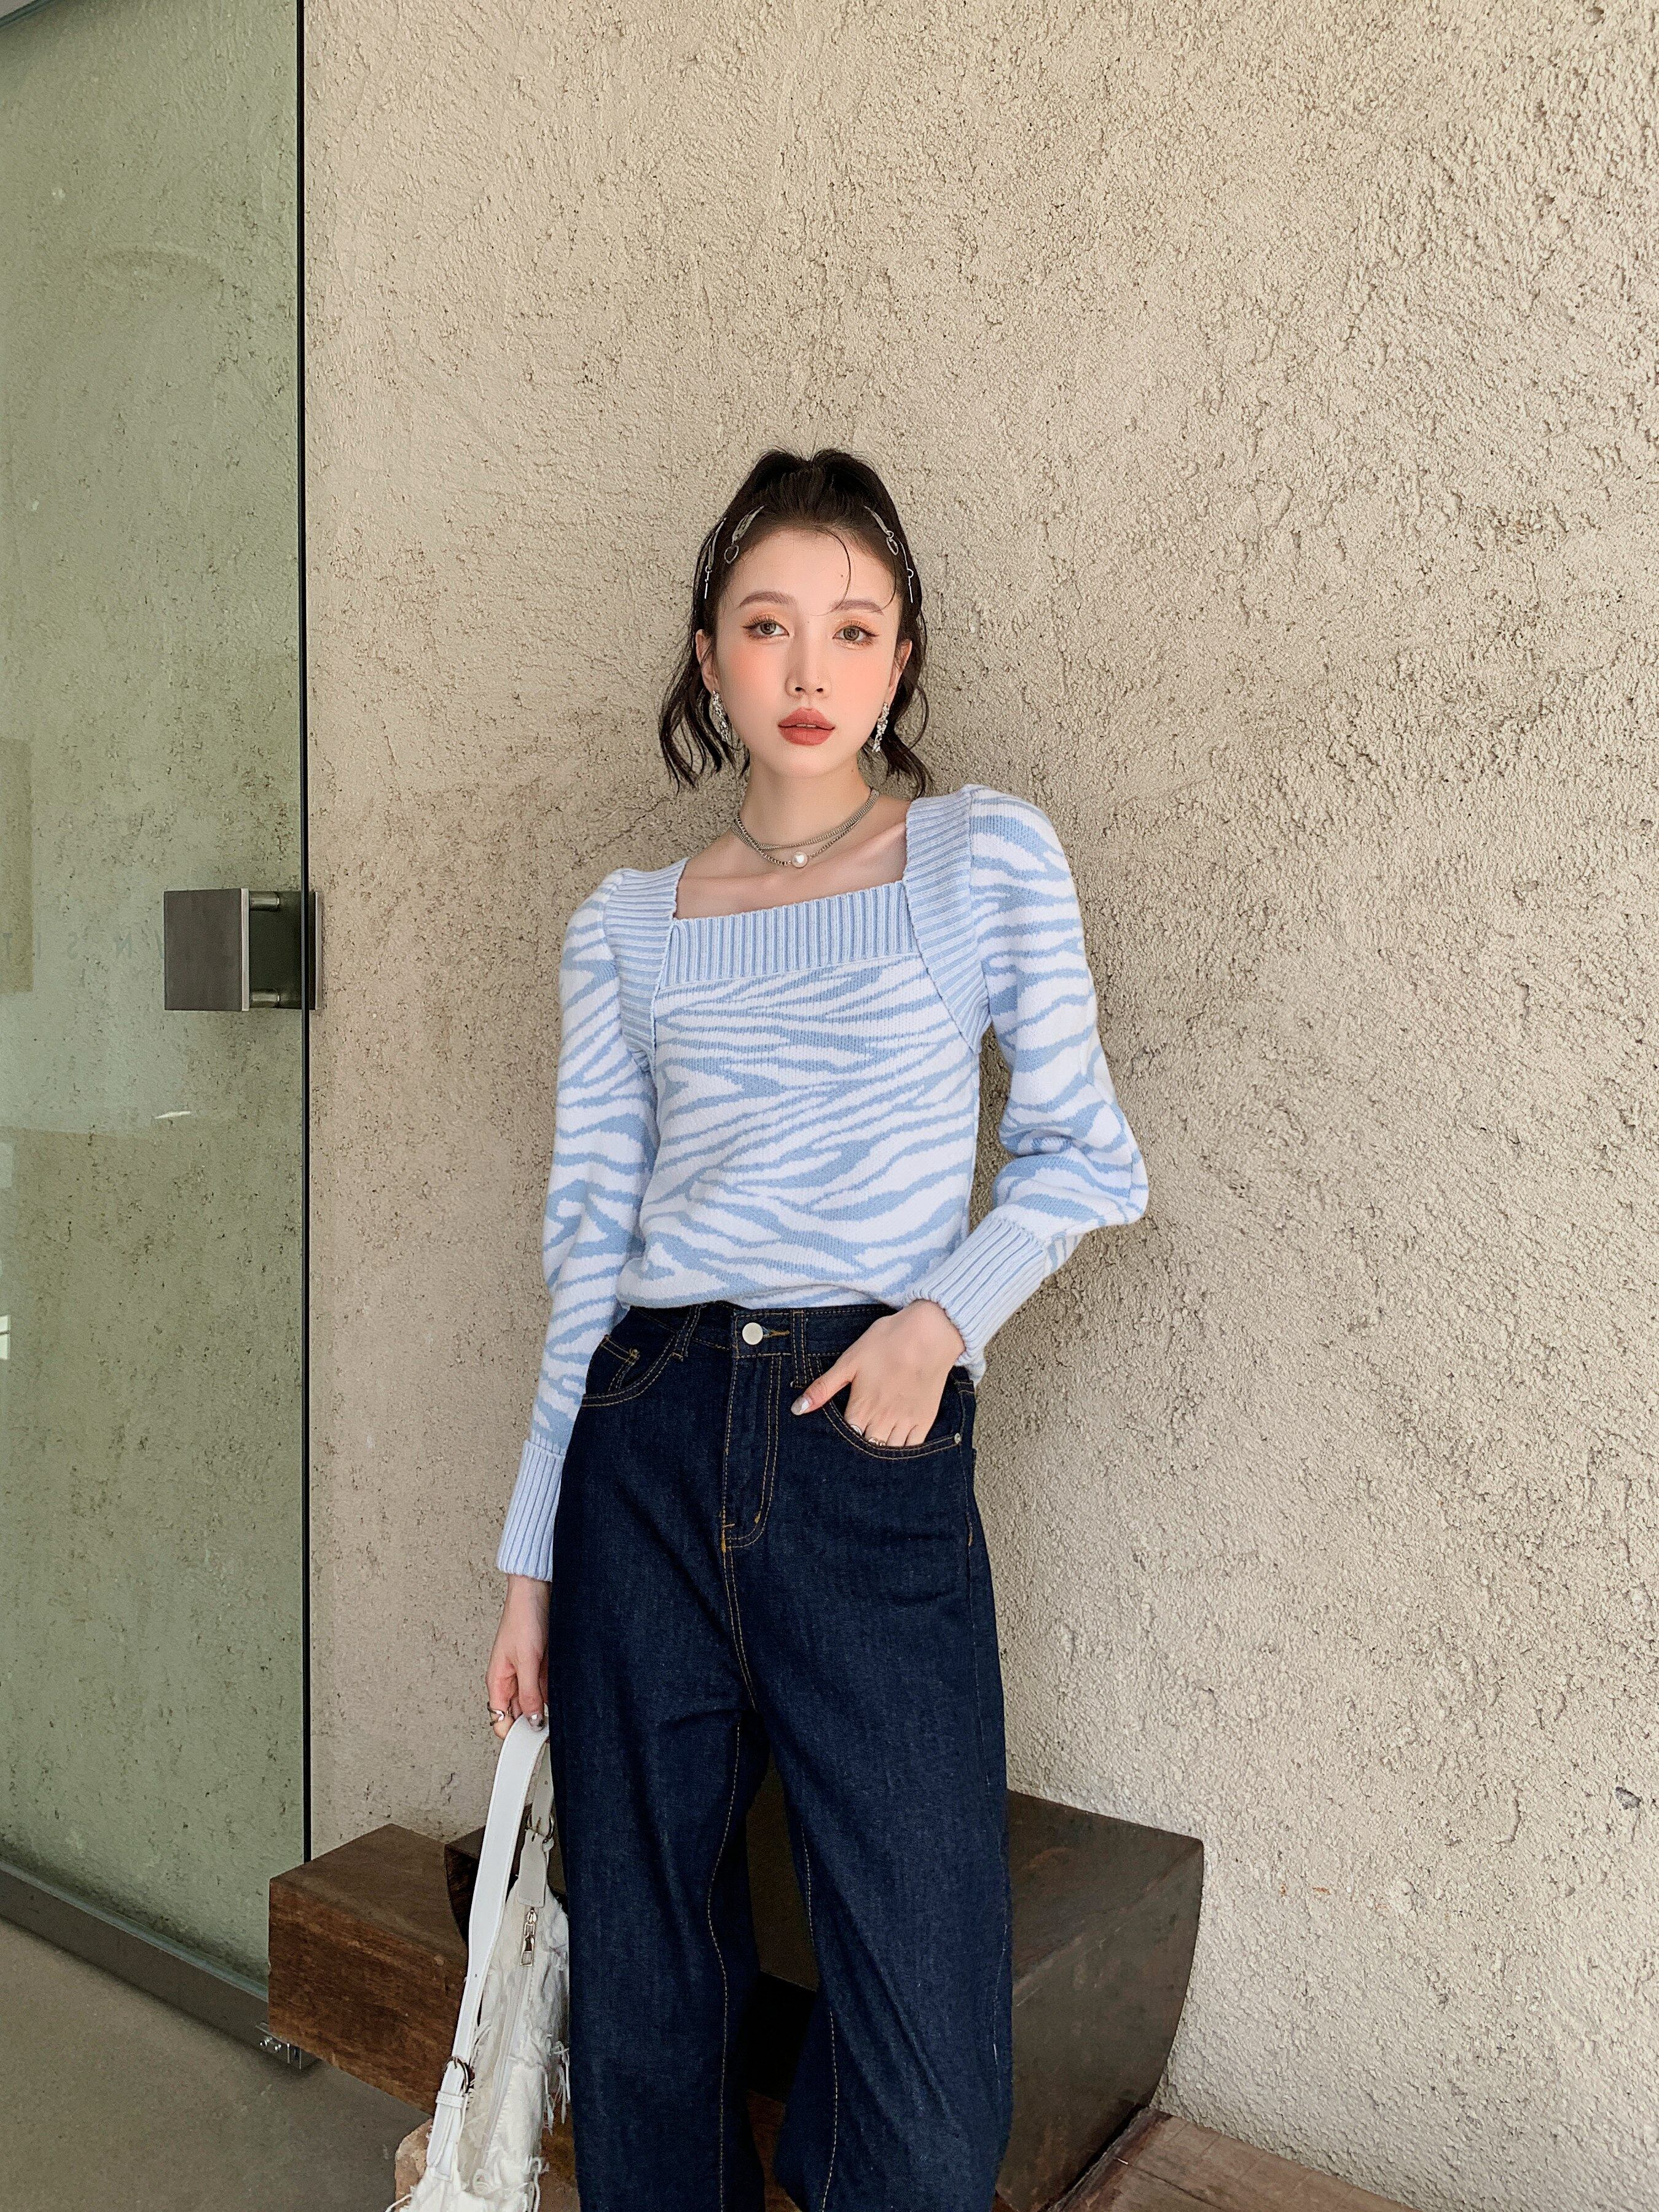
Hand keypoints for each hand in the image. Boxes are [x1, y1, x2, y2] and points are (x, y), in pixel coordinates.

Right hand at [487, 1576, 549, 1737]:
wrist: (537, 1592)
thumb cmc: (523, 1618)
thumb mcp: (526, 1661)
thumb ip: (529, 1693)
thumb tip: (532, 1721)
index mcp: (498, 1681)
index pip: (501, 1720)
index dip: (515, 1734)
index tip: (532, 1741)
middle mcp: (511, 1680)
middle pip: (520, 1714)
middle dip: (534, 1722)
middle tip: (550, 1729)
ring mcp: (527, 1673)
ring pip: (536, 1702)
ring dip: (546, 1707)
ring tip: (558, 1709)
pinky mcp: (542, 1665)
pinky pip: (547, 1688)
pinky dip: (554, 1694)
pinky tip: (563, 1695)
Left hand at [790, 1299, 966, 1445]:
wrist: (929, 1333)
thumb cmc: (887, 1342)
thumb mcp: (849, 1361)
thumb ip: (823, 1388)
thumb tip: (797, 1409)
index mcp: (861, 1407)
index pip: (845, 1438)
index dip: (838, 1443)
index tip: (833, 1442)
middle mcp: (883, 1420)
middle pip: (866, 1449)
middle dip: (857, 1451)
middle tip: (853, 1449)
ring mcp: (906, 1421)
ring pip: (888, 1451)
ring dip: (879, 1453)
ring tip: (872, 1447)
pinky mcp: (925, 1419)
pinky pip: (913, 1448)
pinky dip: (903, 1453)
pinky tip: (895, 1447)